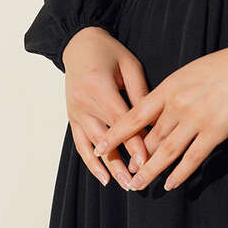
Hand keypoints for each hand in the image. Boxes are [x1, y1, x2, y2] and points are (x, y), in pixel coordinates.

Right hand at [62, 26, 151, 190]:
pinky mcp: (72, 116)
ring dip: (108, 166)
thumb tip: (155, 120)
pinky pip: (80, 143)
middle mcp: (84, 102)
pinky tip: (103, 177)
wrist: (78, 44)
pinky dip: (90, 162)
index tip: (147, 161)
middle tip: (138, 180)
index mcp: (100, 86)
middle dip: (123, 160)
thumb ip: (140, 92)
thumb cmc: (109, 51)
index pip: (121, 120)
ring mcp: (75, 111)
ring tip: (124, 183)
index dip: (134, 142)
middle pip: (106, 137)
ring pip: (93, 144)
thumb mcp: (129, 65)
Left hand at [93, 34, 227, 191]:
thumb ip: (174, 91)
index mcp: (170, 87)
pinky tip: (170, 184)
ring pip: (166, 151)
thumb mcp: (191, 71)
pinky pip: (193, 158)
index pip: (134, 115)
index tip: (100, 146)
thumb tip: (160, 109)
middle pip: (149, 137)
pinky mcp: (216, 132)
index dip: (116, 134)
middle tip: (123, 172)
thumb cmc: (227, 64)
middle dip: (134, 157)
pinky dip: (180, 173)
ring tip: (137, 185)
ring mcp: (197, 119)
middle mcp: (178, 105)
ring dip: (150, 171)